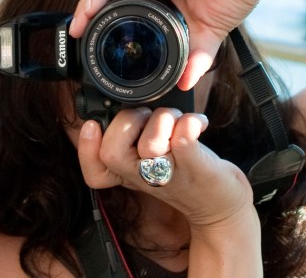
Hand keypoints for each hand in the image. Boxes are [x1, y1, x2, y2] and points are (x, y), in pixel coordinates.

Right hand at [77, 108, 253, 229]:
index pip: (94, 172)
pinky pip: (183, 143)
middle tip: (147, 116)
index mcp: (128, 173)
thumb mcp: (148, 160)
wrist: (220, 204)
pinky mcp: (195, 168)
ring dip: (164, 117)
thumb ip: (131, 139)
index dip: (85, 149)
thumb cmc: (181, 170)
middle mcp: (143, 177)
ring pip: (150, 144)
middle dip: (127, 121)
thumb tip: (118, 102)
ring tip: (176, 118)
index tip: (91, 125)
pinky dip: (188, 124)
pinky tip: (197, 121)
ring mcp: (168, 174)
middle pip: (112, 154)